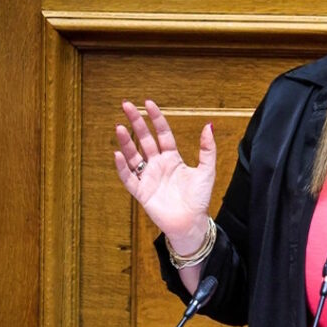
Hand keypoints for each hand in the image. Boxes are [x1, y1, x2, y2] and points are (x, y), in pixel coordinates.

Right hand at [114, 100, 215, 252]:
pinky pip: (129, 178)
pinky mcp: (141, 192)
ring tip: (119, 127)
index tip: (148, 103)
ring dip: (126, 142)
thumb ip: (207, 149)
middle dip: (136, 122)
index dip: (155, 118)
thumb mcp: (207, 171)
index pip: (162, 134)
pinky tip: (118, 154)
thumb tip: (209, 125)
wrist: (191, 223)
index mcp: (172, 158)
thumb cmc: (199, 199)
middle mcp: (158, 165)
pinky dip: (122, 167)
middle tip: (126, 105)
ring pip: (133, 155)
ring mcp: (148, 177)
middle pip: (144, 139)